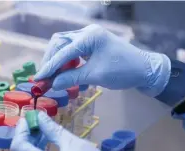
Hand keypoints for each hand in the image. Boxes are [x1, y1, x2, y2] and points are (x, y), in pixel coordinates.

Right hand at [34, 24, 170, 96]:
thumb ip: (72, 78)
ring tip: (55, 78)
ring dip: (59, 61)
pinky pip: (75, 51)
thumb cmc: (123, 71)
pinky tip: (69, 75)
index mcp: (89, 36)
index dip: (49, 66)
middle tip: (45, 78)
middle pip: (60, 43)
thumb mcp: (96, 76)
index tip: (38, 79)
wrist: (145, 70)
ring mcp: (91, 37)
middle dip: (51, 60)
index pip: (62, 51)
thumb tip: (52, 84)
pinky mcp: (94, 45)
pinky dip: (69, 62)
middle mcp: (88, 32)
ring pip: (66, 46)